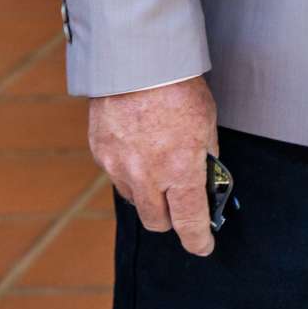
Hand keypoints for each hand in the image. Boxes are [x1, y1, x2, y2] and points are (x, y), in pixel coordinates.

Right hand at [89, 76, 219, 256]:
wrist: (136, 62)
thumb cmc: (178, 88)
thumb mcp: (206, 122)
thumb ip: (205, 156)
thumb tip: (206, 180)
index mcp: (181, 169)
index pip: (190, 221)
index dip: (197, 240)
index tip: (202, 246)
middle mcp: (148, 176)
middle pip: (157, 222)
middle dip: (171, 219)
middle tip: (180, 204)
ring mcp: (120, 168)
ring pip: (136, 201)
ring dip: (149, 196)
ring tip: (159, 169)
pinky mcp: (101, 155)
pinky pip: (117, 177)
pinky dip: (130, 173)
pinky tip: (139, 151)